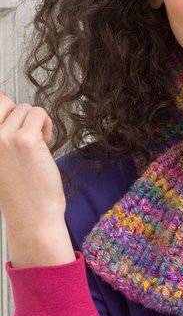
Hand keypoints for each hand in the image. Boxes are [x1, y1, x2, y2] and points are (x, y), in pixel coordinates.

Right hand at [0, 90, 66, 233]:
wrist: (32, 217)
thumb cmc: (20, 191)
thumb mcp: (1, 159)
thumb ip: (1, 135)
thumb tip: (3, 99)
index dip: (5, 109)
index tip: (18, 128)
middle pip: (5, 102)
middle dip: (20, 115)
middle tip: (26, 136)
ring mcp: (3, 138)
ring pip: (26, 108)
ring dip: (36, 124)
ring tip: (36, 146)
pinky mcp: (25, 140)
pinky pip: (39, 114)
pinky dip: (46, 126)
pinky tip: (44, 146)